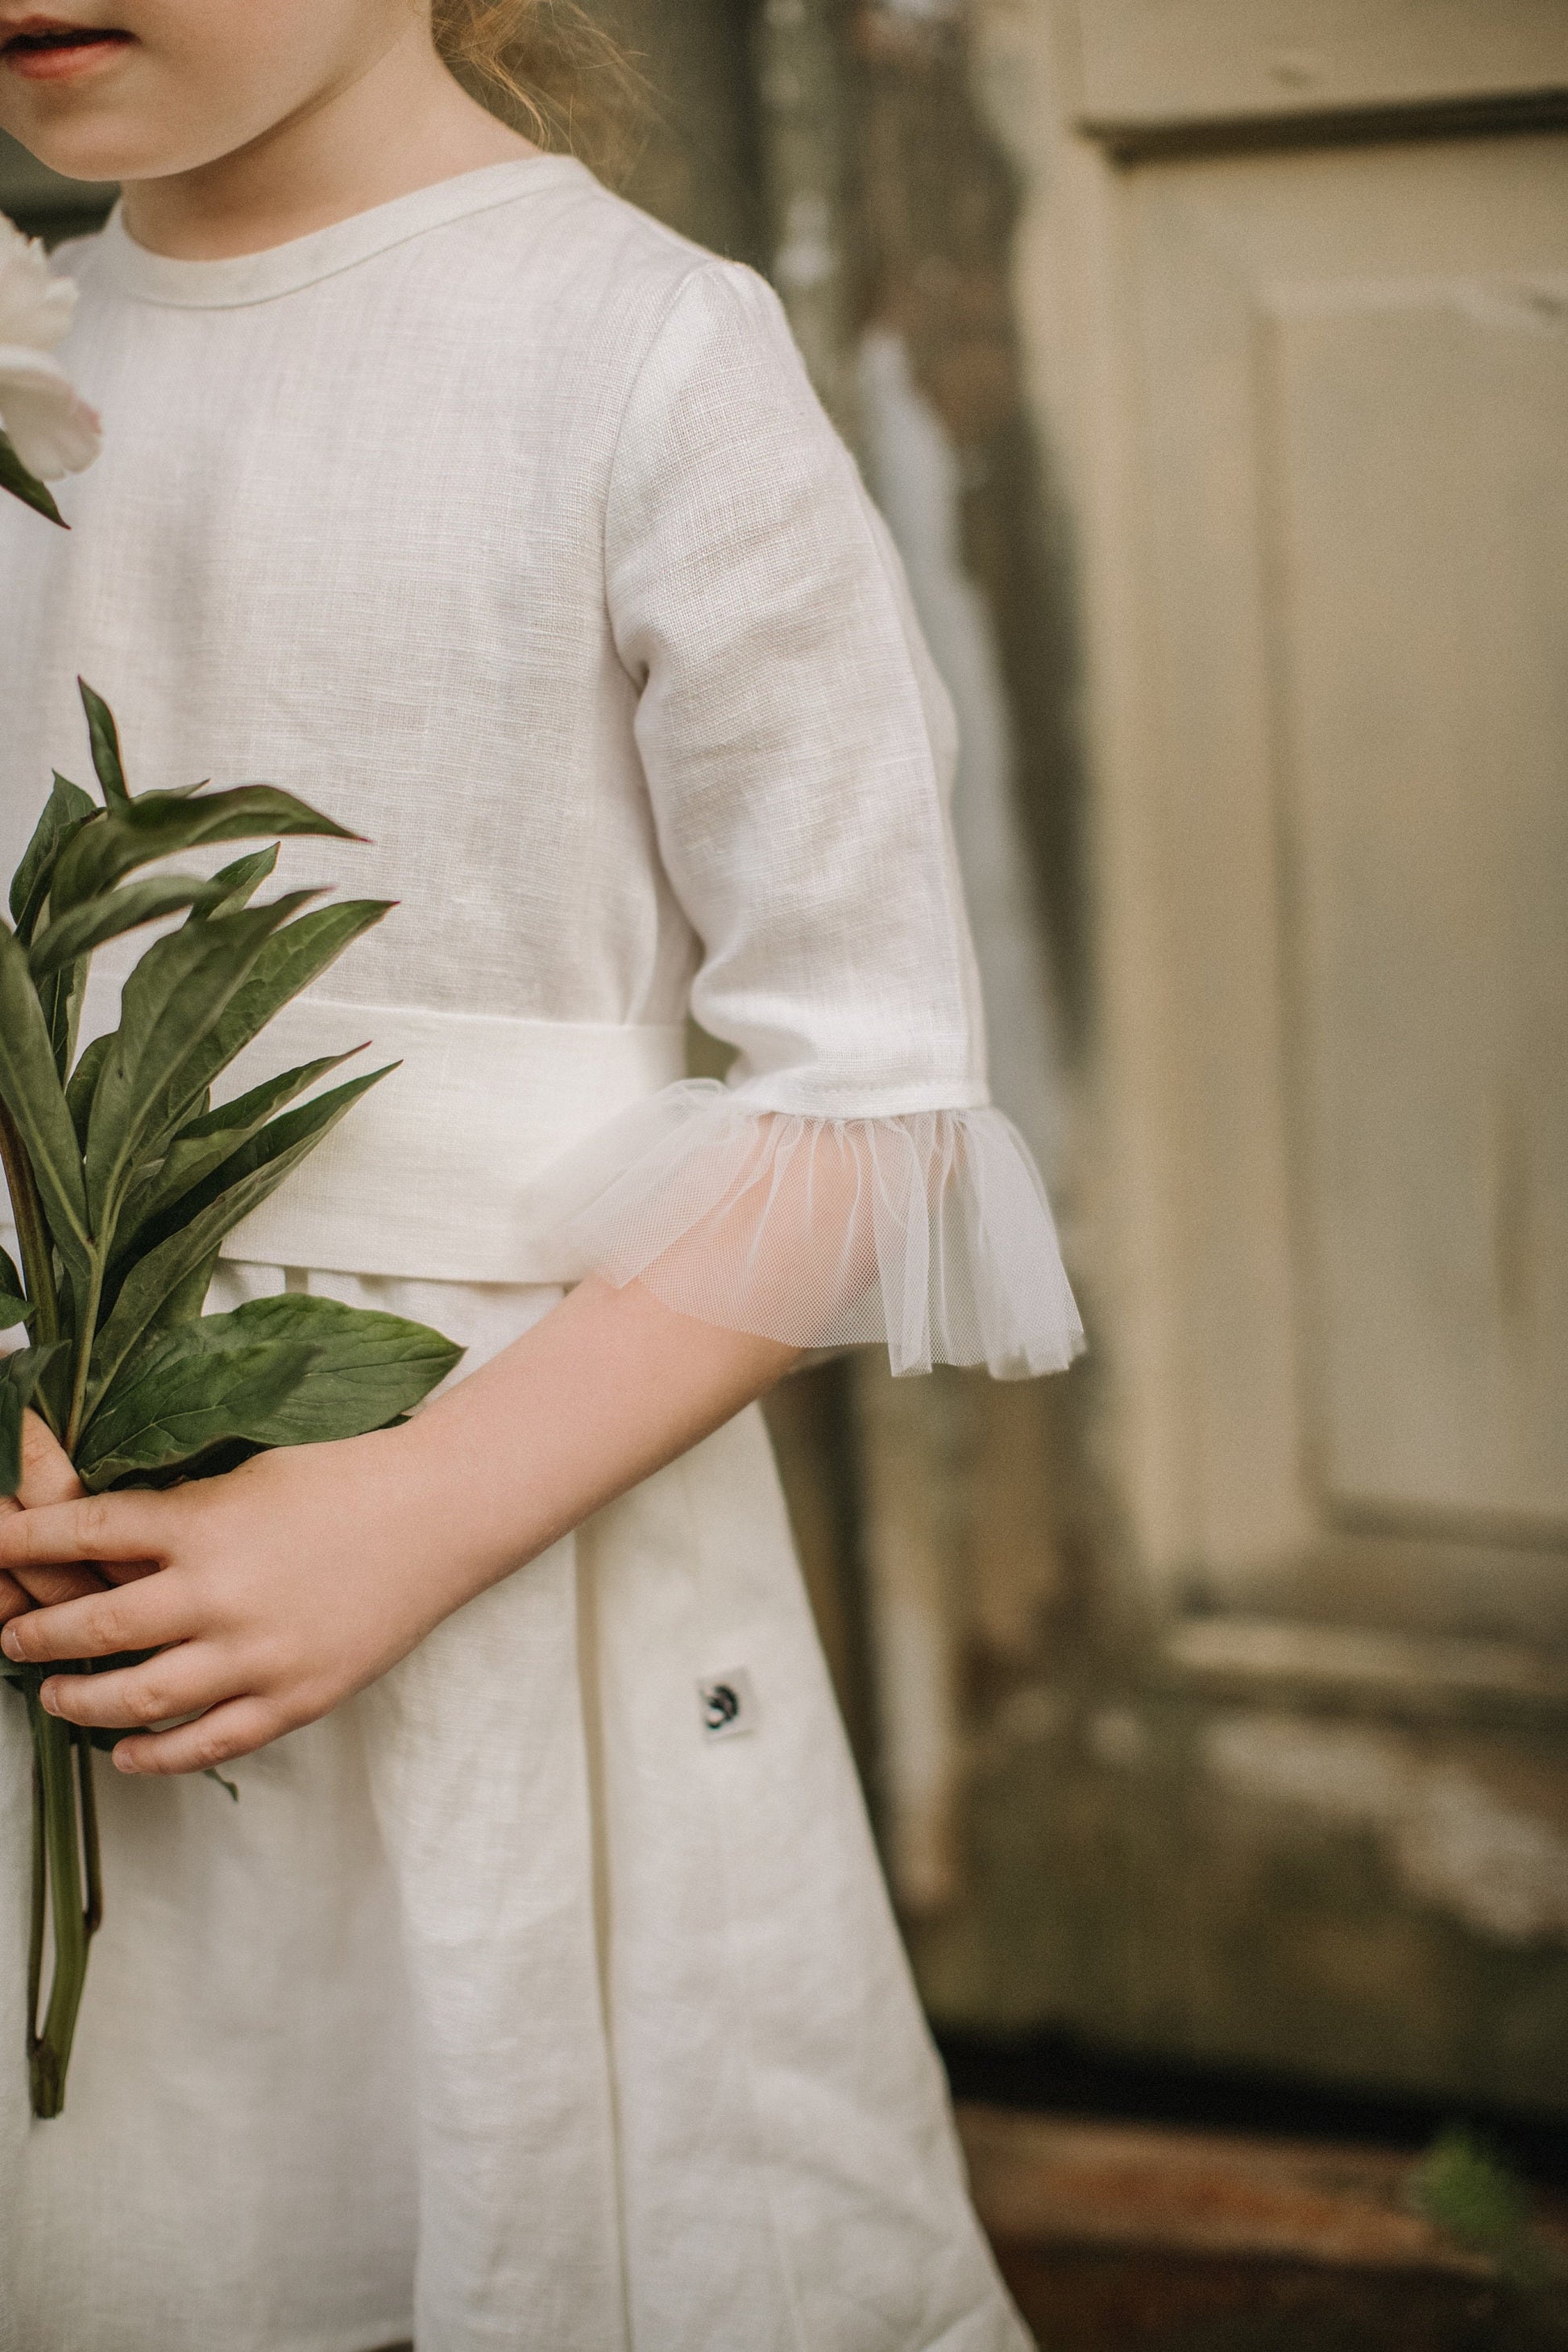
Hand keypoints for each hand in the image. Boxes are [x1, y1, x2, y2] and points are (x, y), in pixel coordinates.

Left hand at [0, 1423, 471, 1775]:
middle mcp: (218, 1593)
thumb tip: (105, 1544)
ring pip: (136, 1697)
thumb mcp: (248, 1472)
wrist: (443, 1512)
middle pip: (93, 1626)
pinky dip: (154, 1755)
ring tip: (56, 1696)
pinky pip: (206, 1743)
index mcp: (203, 1521)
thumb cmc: (347, 1476)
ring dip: (79, 1699)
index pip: (81, 1534)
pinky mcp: (297, 1696)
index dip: (21, 1544)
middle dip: (35, 1635)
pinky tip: (125, 1752)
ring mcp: (258, 1653)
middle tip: (10, 1638)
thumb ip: (181, 1513)